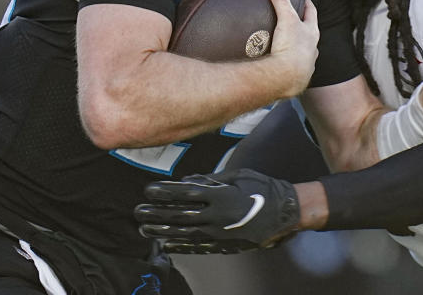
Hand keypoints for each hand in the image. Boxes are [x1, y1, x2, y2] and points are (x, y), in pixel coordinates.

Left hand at [135, 168, 299, 253]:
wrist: (284, 212)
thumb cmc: (262, 188)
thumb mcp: (237, 175)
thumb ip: (210, 180)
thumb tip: (187, 182)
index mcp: (220, 195)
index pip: (185, 193)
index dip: (165, 192)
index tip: (148, 190)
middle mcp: (217, 216)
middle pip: (180, 215)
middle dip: (156, 213)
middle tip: (138, 211)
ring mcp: (220, 233)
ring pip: (185, 234)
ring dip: (163, 231)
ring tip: (144, 229)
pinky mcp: (225, 245)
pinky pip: (198, 247)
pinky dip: (180, 247)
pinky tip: (166, 246)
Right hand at [266, 0, 318, 96]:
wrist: (287, 77)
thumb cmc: (292, 48)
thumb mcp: (286, 18)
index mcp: (311, 32)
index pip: (311, 12)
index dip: (306, 3)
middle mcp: (311, 48)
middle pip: (308, 32)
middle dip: (302, 25)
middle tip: (292, 18)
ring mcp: (305, 62)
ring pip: (303, 51)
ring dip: (296, 46)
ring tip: (284, 42)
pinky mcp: (296, 76)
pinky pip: (293, 66)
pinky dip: (287, 62)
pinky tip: (279, 62)